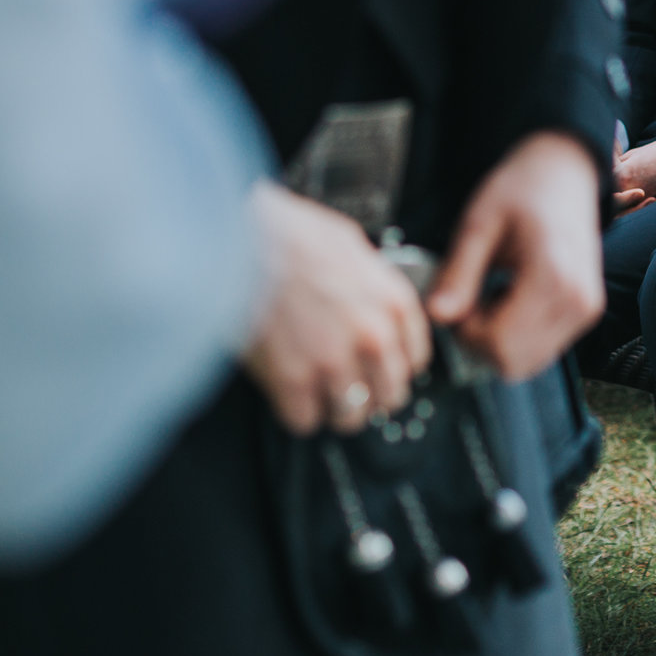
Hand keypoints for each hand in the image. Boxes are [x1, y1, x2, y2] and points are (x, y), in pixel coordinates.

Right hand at [243, 181, 431, 434]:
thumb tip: (369, 297)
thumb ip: (368, 280)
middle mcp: (373, 337)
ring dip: (333, 409)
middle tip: (347, 387)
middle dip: (369, 395)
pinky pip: (305, 420)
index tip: (379, 370)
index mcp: (392, 302)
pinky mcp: (293, 381)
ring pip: (350, 416)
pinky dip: (295, 412)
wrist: (241, 242)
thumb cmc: (287, 234)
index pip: (414, 360)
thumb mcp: (348, 244)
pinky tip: (287, 393)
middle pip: (389, 396)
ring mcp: (334, 362)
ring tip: (316, 394)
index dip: (393, 368)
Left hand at [428, 131, 605, 379]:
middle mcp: (578, 302)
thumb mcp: (479, 223)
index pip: (500, 344)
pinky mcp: (586, 313)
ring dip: (499, 341)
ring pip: (528, 362)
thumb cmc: (523, 189)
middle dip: (480, 341)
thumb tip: (435, 316)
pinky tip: (510, 299)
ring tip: (491, 296)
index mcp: (554, 278)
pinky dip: (517, 336)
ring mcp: (586, 310)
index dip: (466, 332)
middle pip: (514, 362)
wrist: (565, 172)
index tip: (457, 301)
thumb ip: (458, 273)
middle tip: (469, 301)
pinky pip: (542, 349)